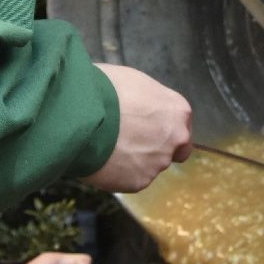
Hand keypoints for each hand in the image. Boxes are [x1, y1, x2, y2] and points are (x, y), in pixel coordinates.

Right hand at [83, 64, 192, 191]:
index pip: (181, 126)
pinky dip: (118, 173)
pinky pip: (130, 179)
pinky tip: (102, 159)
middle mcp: (175, 139)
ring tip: (108, 147)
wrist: (82, 116)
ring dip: (134, 160)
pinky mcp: (139, 182)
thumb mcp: (134, 81)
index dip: (163, 127)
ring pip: (149, 166)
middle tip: (130, 141)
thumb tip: (140, 107)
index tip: (147, 127)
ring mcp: (158, 163)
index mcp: (177, 111)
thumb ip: (148, 101)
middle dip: (155, 148)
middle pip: (172, 150)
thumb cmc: (106, 90)